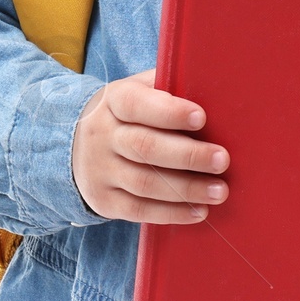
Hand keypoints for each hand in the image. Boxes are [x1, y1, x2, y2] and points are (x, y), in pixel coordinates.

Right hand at [71, 67, 228, 222]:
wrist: (77, 144)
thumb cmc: (131, 114)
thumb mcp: (140, 90)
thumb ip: (168, 87)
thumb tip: (212, 88)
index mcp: (114, 99)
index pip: (136, 104)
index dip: (169, 112)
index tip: (201, 118)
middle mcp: (102, 134)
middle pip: (145, 146)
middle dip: (188, 155)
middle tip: (222, 160)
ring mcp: (99, 169)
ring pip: (144, 183)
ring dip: (186, 189)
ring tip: (219, 191)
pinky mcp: (103, 200)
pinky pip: (138, 210)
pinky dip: (171, 213)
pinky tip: (199, 211)